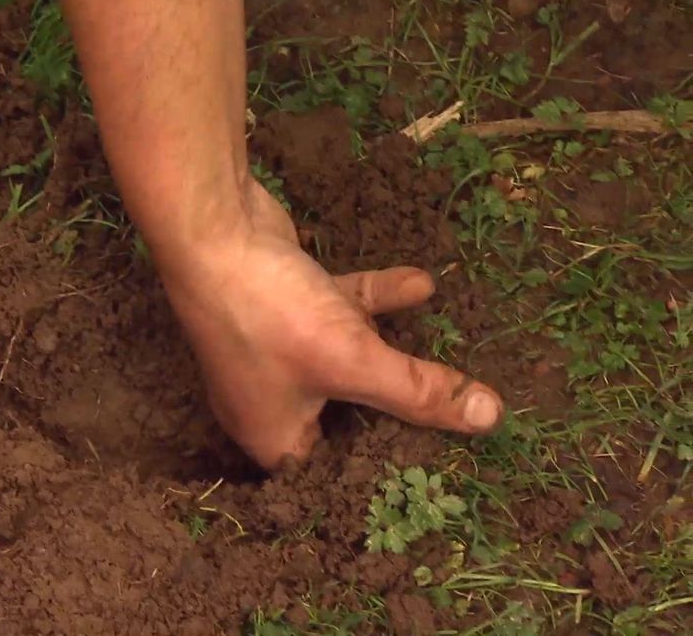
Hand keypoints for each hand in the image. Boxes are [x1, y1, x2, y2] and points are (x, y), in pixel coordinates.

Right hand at [158, 178, 503, 467]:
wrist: (212, 231)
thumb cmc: (272, 315)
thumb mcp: (353, 358)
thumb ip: (419, 390)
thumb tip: (492, 419)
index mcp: (274, 436)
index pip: (336, 473)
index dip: (383, 470)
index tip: (439, 469)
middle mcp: (270, 401)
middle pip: (347, 418)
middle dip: (397, 411)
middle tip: (456, 419)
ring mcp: (277, 351)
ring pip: (347, 361)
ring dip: (392, 348)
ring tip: (449, 350)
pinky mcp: (286, 305)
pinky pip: (340, 315)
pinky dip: (376, 301)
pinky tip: (422, 283)